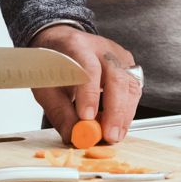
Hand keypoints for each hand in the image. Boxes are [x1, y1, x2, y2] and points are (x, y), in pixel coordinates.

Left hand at [30, 23, 141, 143]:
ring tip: (113, 136)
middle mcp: (103, 48)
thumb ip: (59, 112)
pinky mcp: (129, 67)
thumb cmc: (55, 64)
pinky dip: (127, 111)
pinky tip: (118, 126)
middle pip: (116, 76)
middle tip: (108, 135)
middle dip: (114, 110)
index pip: (88, 67)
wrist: (63, 45)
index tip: (87, 117)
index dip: (90, 93)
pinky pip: (134, 90)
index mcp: (77, 45)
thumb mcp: (46, 86)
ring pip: (130, 85)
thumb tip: (73, 135)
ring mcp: (119, 56)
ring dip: (124, 115)